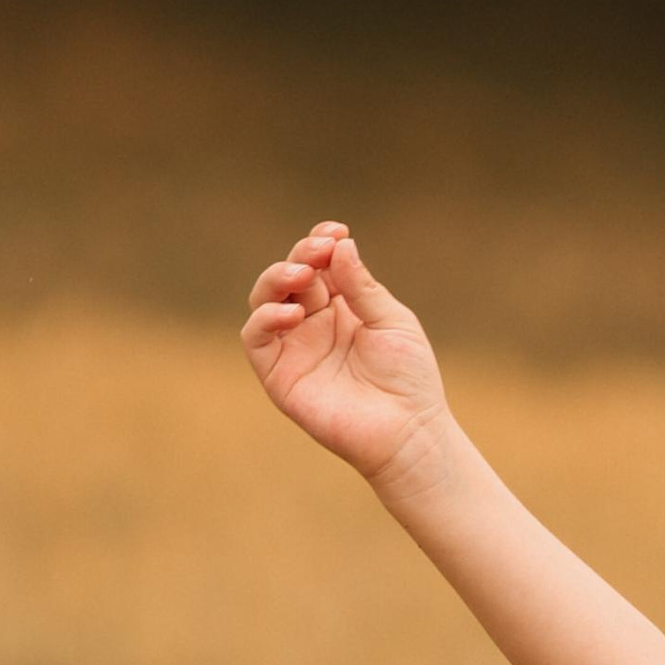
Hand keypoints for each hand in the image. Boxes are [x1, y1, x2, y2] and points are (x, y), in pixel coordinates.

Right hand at [242, 224, 451, 486]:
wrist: (408, 432)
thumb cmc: (409, 379)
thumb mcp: (392, 321)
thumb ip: (362, 286)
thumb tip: (340, 245)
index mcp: (342, 308)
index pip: (319, 264)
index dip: (320, 242)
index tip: (336, 231)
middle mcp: (313, 324)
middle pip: (289, 276)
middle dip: (301, 255)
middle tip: (319, 250)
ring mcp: (294, 348)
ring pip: (264, 300)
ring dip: (276, 278)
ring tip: (301, 274)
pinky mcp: (279, 375)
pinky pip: (256, 338)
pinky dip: (266, 317)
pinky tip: (294, 312)